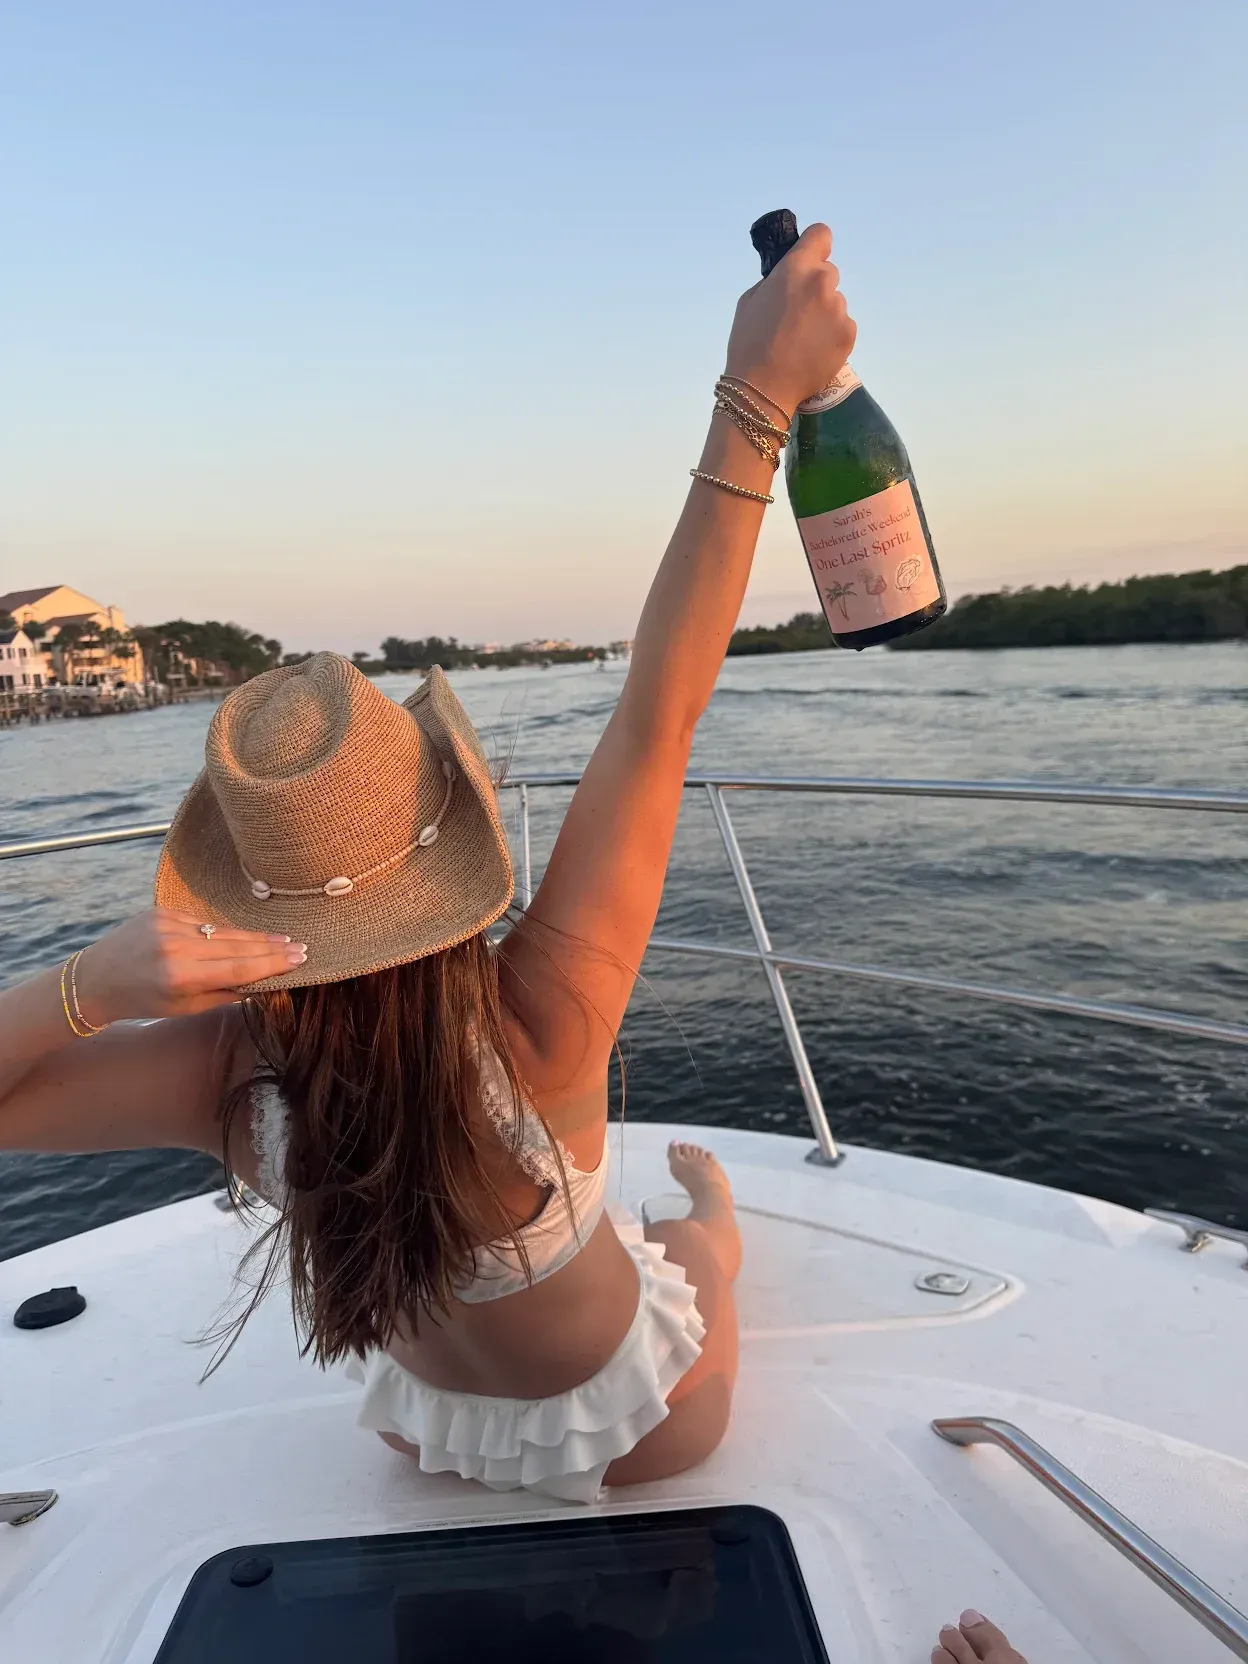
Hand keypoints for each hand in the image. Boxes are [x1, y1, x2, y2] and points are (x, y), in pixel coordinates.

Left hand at [74, 907, 307, 1022]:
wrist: (94, 979)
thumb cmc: (140, 1001)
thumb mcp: (183, 1008)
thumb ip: (223, 993)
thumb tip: (261, 982)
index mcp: (179, 976)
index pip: (239, 967)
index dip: (273, 963)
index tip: (299, 959)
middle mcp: (175, 946)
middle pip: (237, 945)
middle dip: (271, 947)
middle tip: (300, 946)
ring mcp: (168, 924)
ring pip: (223, 931)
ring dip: (253, 937)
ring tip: (281, 939)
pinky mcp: (162, 911)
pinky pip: (203, 923)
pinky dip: (221, 932)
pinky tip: (242, 937)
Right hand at [723, 222, 856, 414]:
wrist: (764, 388)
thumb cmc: (749, 342)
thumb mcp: (751, 299)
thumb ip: (776, 280)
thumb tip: (791, 278)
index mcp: (797, 268)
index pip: (821, 235)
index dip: (814, 247)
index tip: (808, 260)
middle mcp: (823, 282)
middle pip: (828, 272)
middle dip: (815, 287)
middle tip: (798, 314)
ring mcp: (839, 309)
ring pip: (835, 303)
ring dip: (824, 314)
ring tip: (803, 340)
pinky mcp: (849, 334)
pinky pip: (843, 326)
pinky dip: (832, 335)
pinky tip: (813, 351)